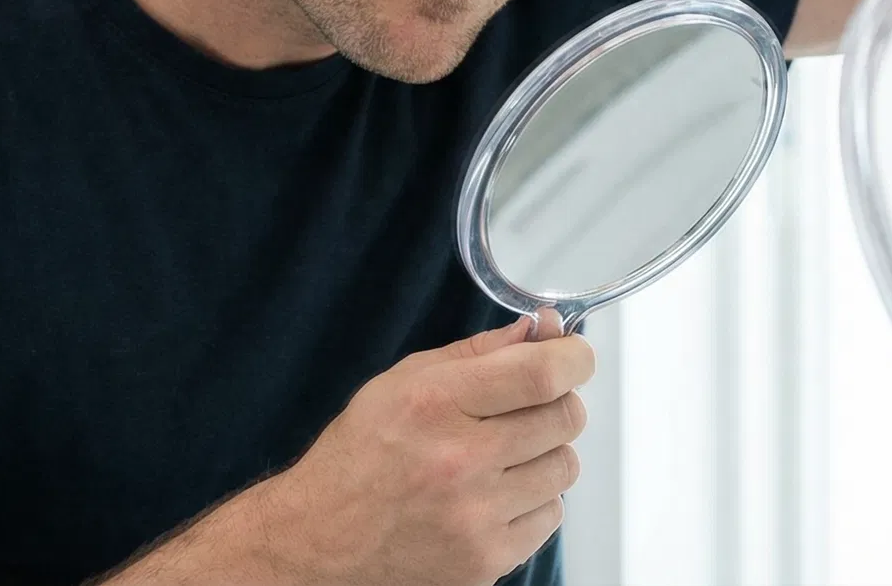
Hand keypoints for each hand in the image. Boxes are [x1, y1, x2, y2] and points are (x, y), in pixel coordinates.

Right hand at [254, 317, 593, 585]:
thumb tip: (542, 331)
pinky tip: (496, 494)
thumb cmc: (360, 456)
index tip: (574, 354)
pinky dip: (534, 500)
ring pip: (565, 467)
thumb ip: (479, 353)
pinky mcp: (486, 560)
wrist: (318, 542)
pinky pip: (551, 516)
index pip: (543, 373)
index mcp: (437, 404)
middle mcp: (461, 462)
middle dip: (559, 401)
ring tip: (503, 455)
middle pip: (565, 417)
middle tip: (531, 404)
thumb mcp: (405, 381)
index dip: (574, 357)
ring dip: (545, 453)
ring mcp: (476, 518)